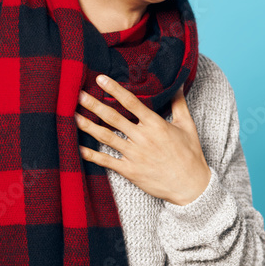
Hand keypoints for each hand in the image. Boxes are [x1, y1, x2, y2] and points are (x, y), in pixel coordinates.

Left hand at [75, 76, 210, 205]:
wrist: (191, 186)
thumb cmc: (190, 154)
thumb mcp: (187, 126)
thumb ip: (179, 103)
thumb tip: (178, 83)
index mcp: (155, 124)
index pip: (131, 102)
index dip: (114, 89)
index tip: (100, 79)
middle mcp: (142, 138)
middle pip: (113, 118)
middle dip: (94, 105)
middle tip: (77, 94)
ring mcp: (134, 155)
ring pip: (106, 137)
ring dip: (88, 126)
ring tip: (73, 115)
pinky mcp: (130, 171)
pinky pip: (106, 161)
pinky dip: (91, 155)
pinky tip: (78, 147)